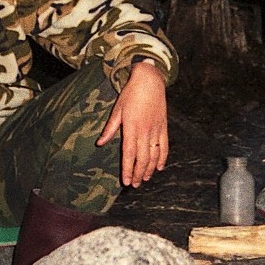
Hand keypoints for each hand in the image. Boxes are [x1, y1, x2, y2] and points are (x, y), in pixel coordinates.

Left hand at [98, 61, 167, 186]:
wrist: (150, 80)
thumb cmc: (131, 94)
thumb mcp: (117, 110)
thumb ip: (110, 129)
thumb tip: (100, 143)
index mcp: (132, 127)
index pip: (129, 154)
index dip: (128, 169)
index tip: (126, 181)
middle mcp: (145, 131)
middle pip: (142, 158)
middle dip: (138, 174)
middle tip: (134, 184)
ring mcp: (156, 130)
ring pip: (154, 155)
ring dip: (149, 169)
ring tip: (144, 179)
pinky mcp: (164, 127)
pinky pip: (164, 146)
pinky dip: (162, 158)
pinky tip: (158, 167)